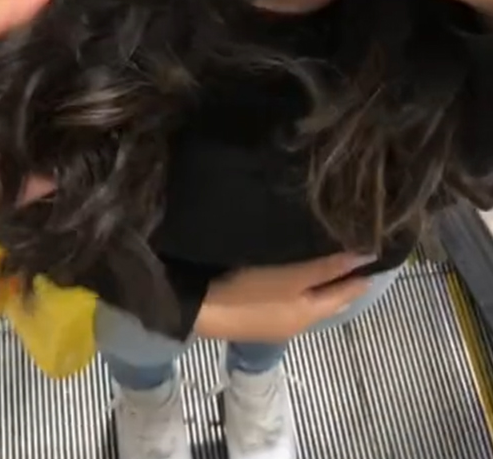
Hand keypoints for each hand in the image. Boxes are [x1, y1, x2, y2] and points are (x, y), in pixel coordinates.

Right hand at [193, 253, 374, 341]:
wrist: (196, 310)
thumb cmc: (249, 293)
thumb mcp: (291, 278)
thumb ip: (327, 269)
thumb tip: (367, 256)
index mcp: (311, 314)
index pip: (347, 293)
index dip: (361, 275)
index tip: (374, 252)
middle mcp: (296, 322)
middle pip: (326, 299)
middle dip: (338, 278)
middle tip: (349, 249)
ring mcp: (272, 322)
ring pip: (303, 299)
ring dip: (313, 282)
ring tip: (318, 254)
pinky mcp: (249, 314)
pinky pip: (282, 298)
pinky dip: (290, 286)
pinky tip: (283, 271)